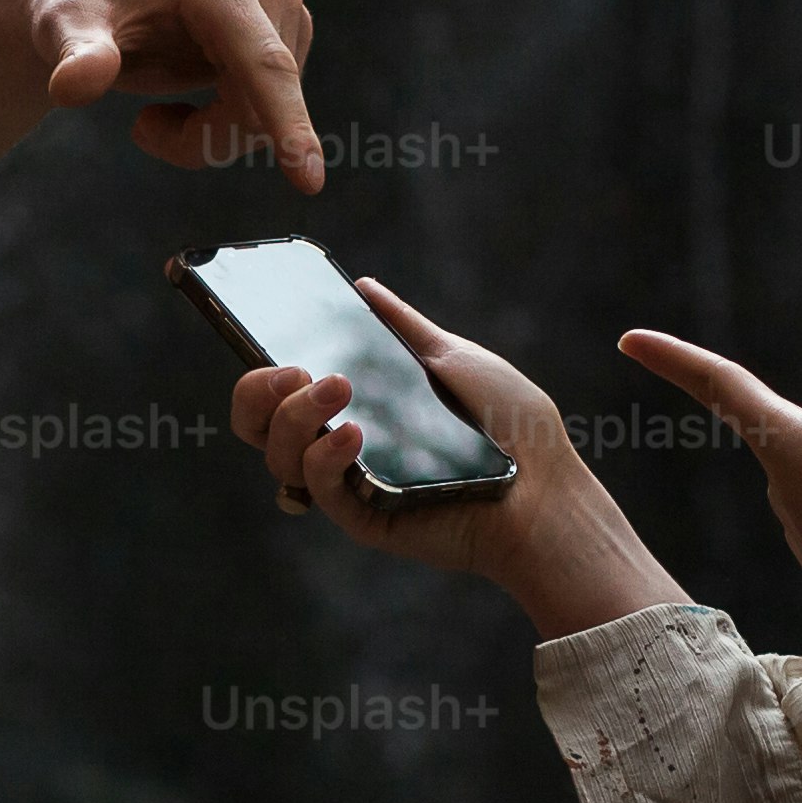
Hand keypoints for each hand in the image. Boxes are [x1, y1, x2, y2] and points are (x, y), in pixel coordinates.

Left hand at [11, 0, 321, 188]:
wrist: (85, 6)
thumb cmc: (73, 13)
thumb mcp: (62, 30)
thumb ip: (76, 57)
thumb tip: (73, 86)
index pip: (265, 66)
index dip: (287, 123)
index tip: (309, 181)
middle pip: (262, 106)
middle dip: (205, 138)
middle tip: (144, 130)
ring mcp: (279, 14)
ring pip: (269, 118)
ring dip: (211, 136)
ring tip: (157, 116)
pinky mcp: (283, 38)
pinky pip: (270, 115)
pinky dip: (222, 129)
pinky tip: (184, 107)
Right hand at [228, 277, 679, 634]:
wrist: (546, 486)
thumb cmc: (509, 424)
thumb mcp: (450, 358)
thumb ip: (400, 327)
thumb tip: (360, 286)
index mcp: (353, 406)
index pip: (280, 391)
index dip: (260, 369)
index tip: (264, 336)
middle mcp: (340, 446)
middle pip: (258, 425)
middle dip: (256, 392)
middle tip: (290, 369)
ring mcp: (348, 483)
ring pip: (277, 454)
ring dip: (294, 415)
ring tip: (338, 387)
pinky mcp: (361, 516)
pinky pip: (316, 487)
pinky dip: (322, 456)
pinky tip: (352, 434)